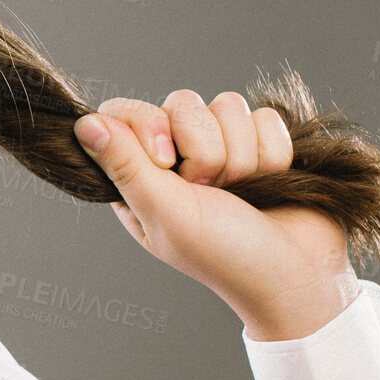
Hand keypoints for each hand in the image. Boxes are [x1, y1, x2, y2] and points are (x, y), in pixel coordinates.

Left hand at [74, 89, 356, 340]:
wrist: (298, 277)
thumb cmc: (226, 256)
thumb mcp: (165, 213)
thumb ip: (125, 166)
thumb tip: (81, 124)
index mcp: (138, 176)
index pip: (124, 111)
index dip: (149, 125)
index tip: (166, 164)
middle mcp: (175, 158)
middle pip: (182, 103)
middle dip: (206, 149)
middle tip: (212, 190)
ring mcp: (220, 148)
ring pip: (227, 105)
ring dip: (242, 155)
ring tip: (242, 192)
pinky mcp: (260, 145)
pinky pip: (264, 117)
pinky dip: (272, 153)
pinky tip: (270, 182)